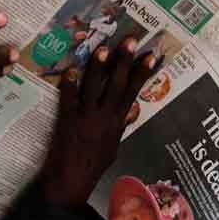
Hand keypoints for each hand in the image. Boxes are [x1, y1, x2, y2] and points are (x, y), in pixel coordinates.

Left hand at [39, 38, 161, 207]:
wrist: (72, 180)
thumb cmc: (93, 164)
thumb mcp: (114, 146)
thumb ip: (121, 125)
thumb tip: (133, 110)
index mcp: (117, 122)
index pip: (133, 92)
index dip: (142, 72)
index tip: (152, 55)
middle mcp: (104, 117)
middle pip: (116, 84)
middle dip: (124, 61)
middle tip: (130, 39)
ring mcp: (85, 117)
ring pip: (94, 87)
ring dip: (99, 67)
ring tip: (103, 47)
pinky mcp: (66, 120)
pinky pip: (68, 99)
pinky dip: (69, 84)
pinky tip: (70, 69)